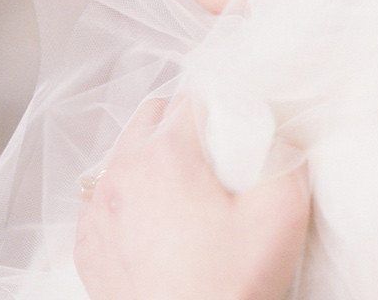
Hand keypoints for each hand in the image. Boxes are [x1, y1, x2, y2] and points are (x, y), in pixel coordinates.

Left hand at [74, 98, 309, 299]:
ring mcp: (99, 210)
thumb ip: (288, 160)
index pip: (193, 97)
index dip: (221, 107)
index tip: (236, 130)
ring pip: (123, 149)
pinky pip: (104, 194)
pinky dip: (127, 190)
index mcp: (165, 154)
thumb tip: (280, 141)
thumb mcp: (281, 216)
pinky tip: (153, 215)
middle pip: (153, 114)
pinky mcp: (89, 244)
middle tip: (212, 152)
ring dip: (152, 151)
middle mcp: (122, 172)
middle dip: (183, 121)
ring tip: (184, 183)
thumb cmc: (227, 288)